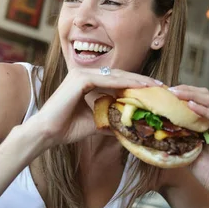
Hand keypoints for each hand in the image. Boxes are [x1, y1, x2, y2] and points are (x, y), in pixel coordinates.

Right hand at [27, 68, 160, 146]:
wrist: (47, 133)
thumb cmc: (67, 128)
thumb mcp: (95, 122)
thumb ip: (110, 119)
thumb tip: (127, 127)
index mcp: (86, 81)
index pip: (116, 80)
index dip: (136, 84)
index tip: (154, 91)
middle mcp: (83, 74)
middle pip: (119, 75)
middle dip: (141, 81)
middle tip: (161, 86)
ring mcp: (81, 74)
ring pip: (116, 76)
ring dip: (137, 81)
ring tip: (156, 86)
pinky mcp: (80, 79)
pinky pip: (108, 80)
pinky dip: (125, 84)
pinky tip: (141, 88)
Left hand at [168, 85, 208, 204]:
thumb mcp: (189, 157)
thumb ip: (178, 145)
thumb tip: (156, 139)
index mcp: (208, 125)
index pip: (194, 102)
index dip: (180, 96)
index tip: (162, 93)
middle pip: (203, 96)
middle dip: (185, 91)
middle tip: (167, 89)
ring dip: (192, 95)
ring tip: (176, 93)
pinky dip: (205, 110)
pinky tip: (191, 106)